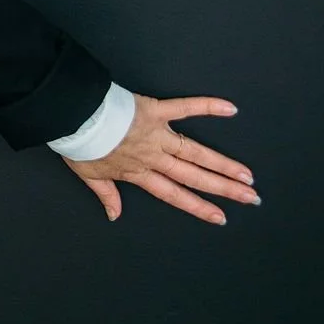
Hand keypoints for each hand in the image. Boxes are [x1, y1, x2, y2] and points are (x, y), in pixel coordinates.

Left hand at [63, 94, 256, 224]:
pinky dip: (206, 106)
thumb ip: (107, 195)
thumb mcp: (90, 175)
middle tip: (250, 197)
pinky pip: (184, 107)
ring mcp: (157, 134)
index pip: (174, 194)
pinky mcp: (155, 110)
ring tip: (247, 174)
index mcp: (139, 172)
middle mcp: (154, 156)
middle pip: (194, 176)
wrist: (73, 118)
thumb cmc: (79, 144)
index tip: (220, 216)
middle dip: (223, 189)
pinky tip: (230, 108)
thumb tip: (114, 215)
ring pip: (196, 151)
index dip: (198, 207)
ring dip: (224, 164)